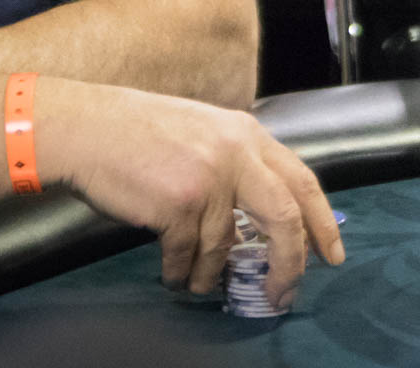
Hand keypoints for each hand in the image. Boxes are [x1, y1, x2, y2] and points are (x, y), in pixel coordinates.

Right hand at [38, 78, 344, 306]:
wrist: (88, 127)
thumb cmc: (139, 132)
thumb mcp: (206, 133)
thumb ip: (238, 167)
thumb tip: (257, 223)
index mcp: (249, 136)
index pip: (304, 181)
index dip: (322, 222)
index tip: (332, 254)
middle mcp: (237, 155)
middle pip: (285, 217)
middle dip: (291, 262)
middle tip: (284, 292)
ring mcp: (210, 179)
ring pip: (225, 246)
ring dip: (211, 274)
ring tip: (199, 283)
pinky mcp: (179, 204)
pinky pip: (188, 254)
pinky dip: (181, 272)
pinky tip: (174, 275)